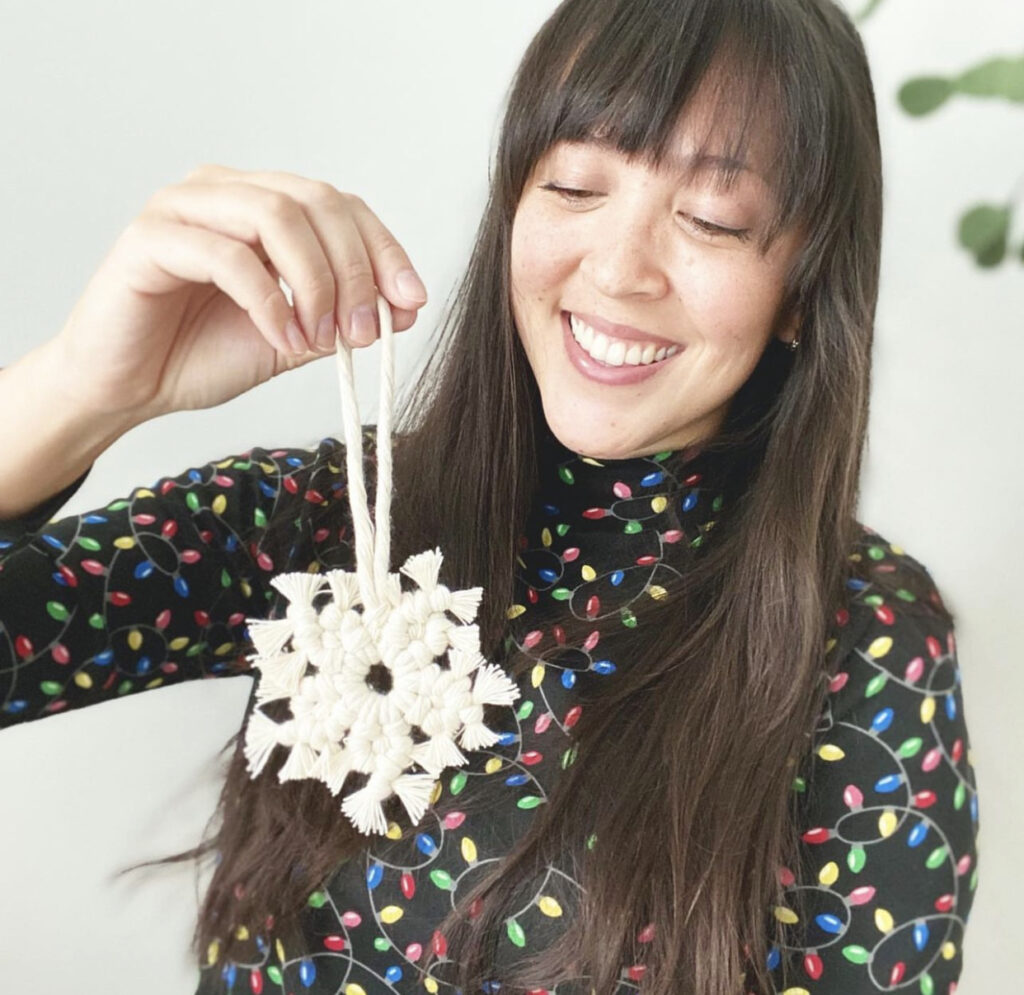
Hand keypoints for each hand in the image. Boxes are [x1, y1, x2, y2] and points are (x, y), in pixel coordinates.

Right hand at [49, 163, 427, 421]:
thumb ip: (343, 319)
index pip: (340, 205)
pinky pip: (227, 255)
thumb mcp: (293, 339)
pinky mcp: (150, 237)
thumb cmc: (201, 355)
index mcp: (262, 206)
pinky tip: (280, 336)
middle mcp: (226, 192)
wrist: (128, 388)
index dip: (384, 250)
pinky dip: (268, 300)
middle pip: (316, 201)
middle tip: (366, 331)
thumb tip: (408, 308)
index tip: (411, 301)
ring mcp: (184, 207)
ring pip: (275, 215)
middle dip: (356, 270)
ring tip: (322, 337)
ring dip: (316, 282)